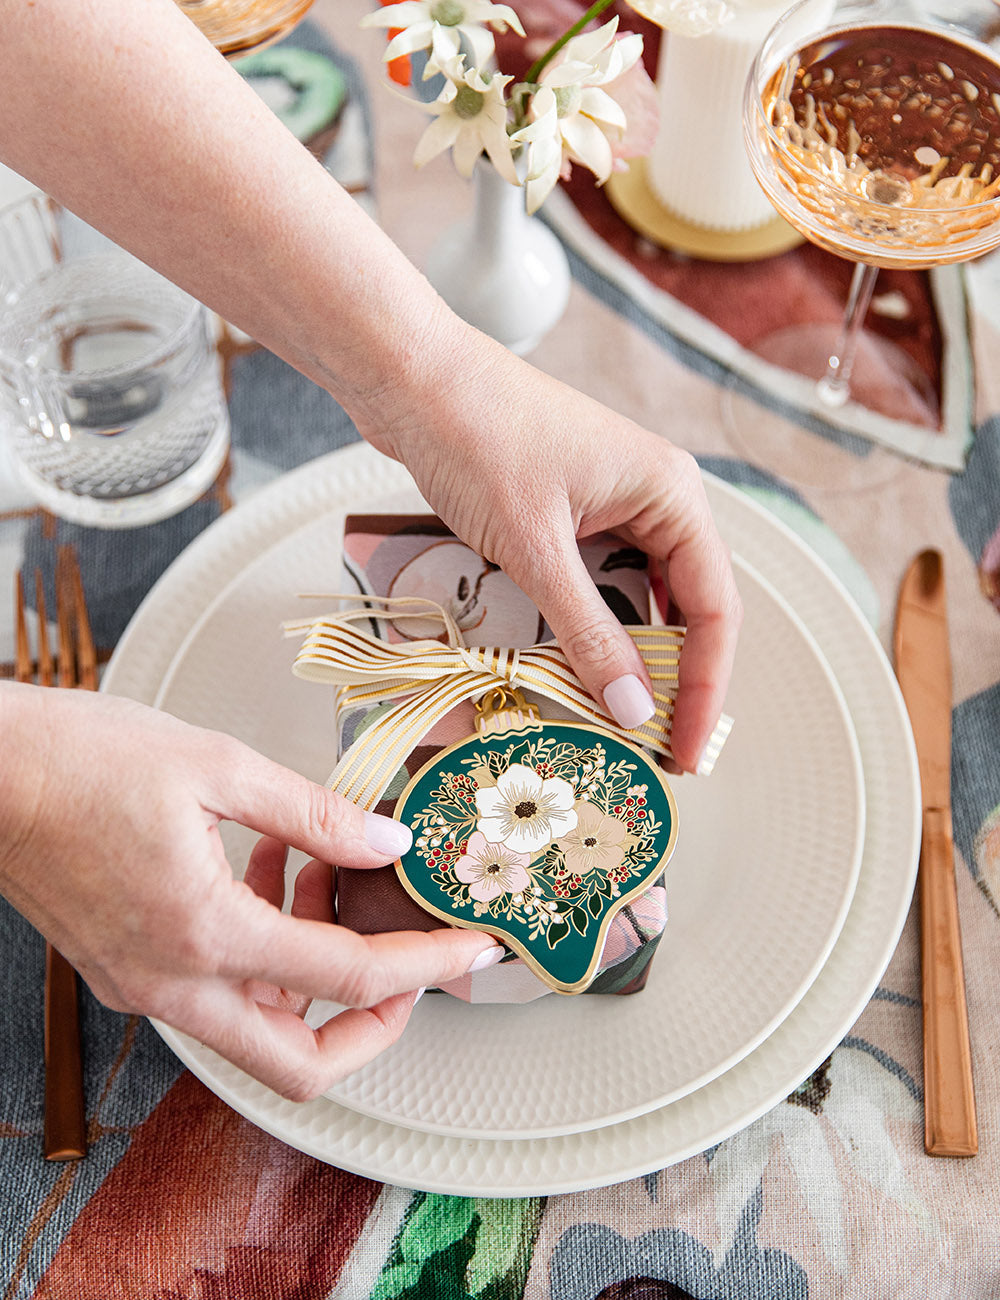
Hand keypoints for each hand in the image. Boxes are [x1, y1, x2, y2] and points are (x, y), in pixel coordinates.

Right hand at [0, 684, 500, 1099]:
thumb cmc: (79, 759)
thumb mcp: (217, 766)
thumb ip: (314, 815)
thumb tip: (386, 843)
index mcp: (202, 933)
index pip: (345, 980)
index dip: (423, 968)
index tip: (469, 954)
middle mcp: (171, 982)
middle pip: (298, 1062)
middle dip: (372, 1024)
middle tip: (409, 963)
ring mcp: (145, 984)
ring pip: (257, 1029)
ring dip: (312, 973)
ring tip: (324, 871)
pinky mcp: (128, 969)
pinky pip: (217, 991)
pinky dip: (263, 949)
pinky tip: (268, 866)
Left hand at [360, 328, 741, 774]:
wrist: (411, 378)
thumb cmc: (477, 439)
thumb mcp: (535, 549)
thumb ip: (588, 632)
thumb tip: (633, 708)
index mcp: (671, 494)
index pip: (714, 609)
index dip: (705, 688)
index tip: (685, 749)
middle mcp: (656, 498)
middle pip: (688, 606)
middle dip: (675, 678)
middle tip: (656, 748)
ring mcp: (615, 503)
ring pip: (642, 597)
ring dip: (632, 655)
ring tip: (618, 718)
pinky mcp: (573, 511)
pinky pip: (601, 581)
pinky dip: (594, 626)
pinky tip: (577, 664)